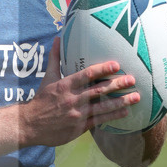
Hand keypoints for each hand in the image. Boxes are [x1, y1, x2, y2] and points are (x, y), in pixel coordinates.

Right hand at [22, 37, 139, 147]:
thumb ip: (55, 58)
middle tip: (132, 79)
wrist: (30, 125)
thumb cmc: (41, 99)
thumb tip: (58, 38)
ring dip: (120, 102)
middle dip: (117, 85)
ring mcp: (77, 114)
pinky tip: (125, 112)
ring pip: (102, 107)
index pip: (86, 75)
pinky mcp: (79, 127)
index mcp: (65, 85)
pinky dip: (112, 116)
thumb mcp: (47, 77)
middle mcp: (73, 99)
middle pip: (98, 90)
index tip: (116, 65)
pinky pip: (99, 120)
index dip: (102, 69)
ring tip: (135, 97)